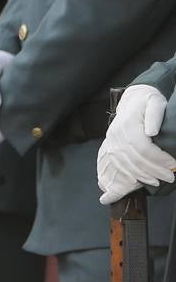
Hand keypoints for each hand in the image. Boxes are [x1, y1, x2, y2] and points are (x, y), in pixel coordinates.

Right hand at [98, 85, 175, 204]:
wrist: (132, 99)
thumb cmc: (147, 101)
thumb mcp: (155, 102)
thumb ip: (154, 115)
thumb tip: (151, 132)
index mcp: (127, 125)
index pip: (143, 148)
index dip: (159, 160)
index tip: (173, 165)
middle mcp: (117, 134)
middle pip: (134, 159)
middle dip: (154, 171)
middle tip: (170, 177)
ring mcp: (112, 141)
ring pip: (125, 164)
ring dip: (142, 176)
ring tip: (157, 181)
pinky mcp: (111, 146)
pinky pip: (115, 164)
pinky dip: (126, 175)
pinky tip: (134, 182)